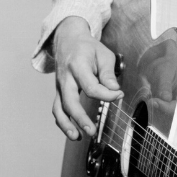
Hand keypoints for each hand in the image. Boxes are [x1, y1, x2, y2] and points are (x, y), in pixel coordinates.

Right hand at [51, 16, 122, 140]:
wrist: (67, 40)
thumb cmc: (88, 48)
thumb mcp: (103, 54)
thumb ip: (108, 73)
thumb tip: (114, 90)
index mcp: (77, 66)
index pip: (91, 86)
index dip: (106, 94)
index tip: (118, 95)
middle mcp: (65, 78)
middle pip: (70, 101)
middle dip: (80, 118)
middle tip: (92, 131)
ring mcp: (59, 86)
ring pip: (59, 108)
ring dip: (66, 125)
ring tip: (77, 137)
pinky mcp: (59, 92)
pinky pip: (57, 109)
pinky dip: (63, 122)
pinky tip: (73, 133)